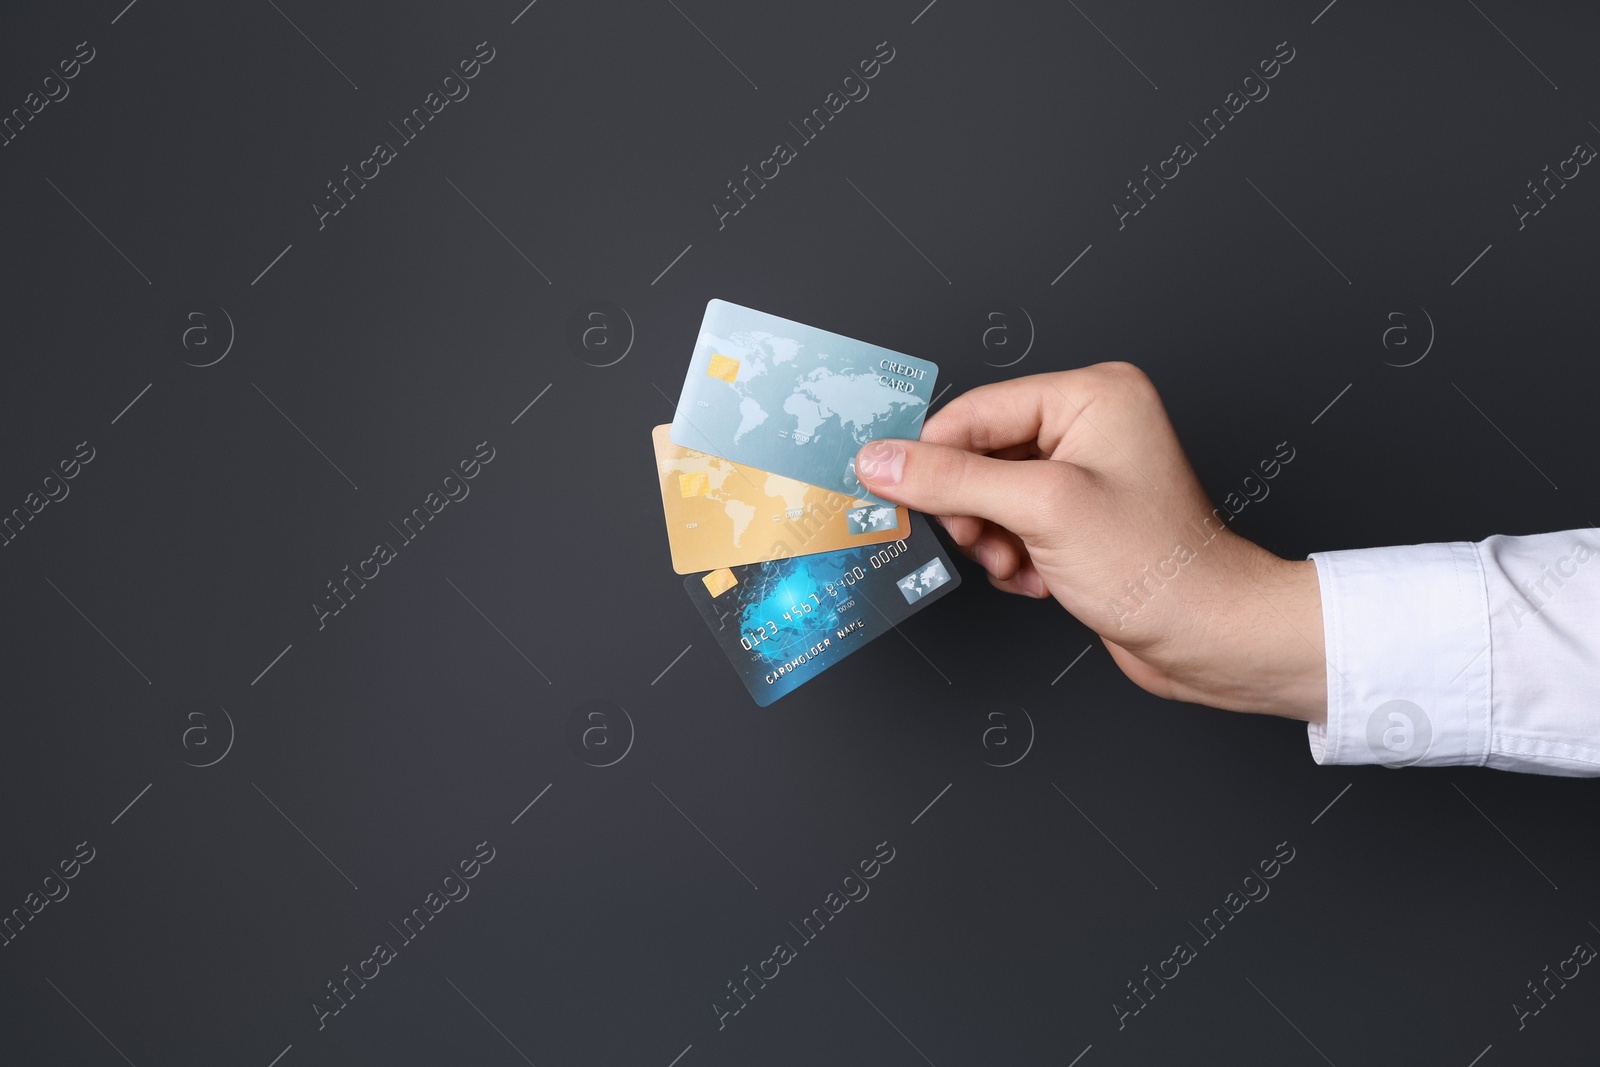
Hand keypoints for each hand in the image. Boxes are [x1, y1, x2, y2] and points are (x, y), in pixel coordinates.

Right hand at [854, 363, 1326, 721]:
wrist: (1208, 637)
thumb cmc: (1158, 569)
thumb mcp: (1040, 511)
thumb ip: (952, 480)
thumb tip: (882, 460)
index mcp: (1092, 394)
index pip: (976, 409)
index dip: (930, 456)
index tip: (890, 490)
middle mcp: (1091, 424)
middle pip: (978, 452)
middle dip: (971, 509)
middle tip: (979, 541)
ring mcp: (1085, 473)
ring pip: (988, 495)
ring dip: (990, 539)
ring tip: (1018, 564)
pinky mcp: (1079, 517)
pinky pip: (1011, 523)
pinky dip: (1011, 556)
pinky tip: (1038, 577)